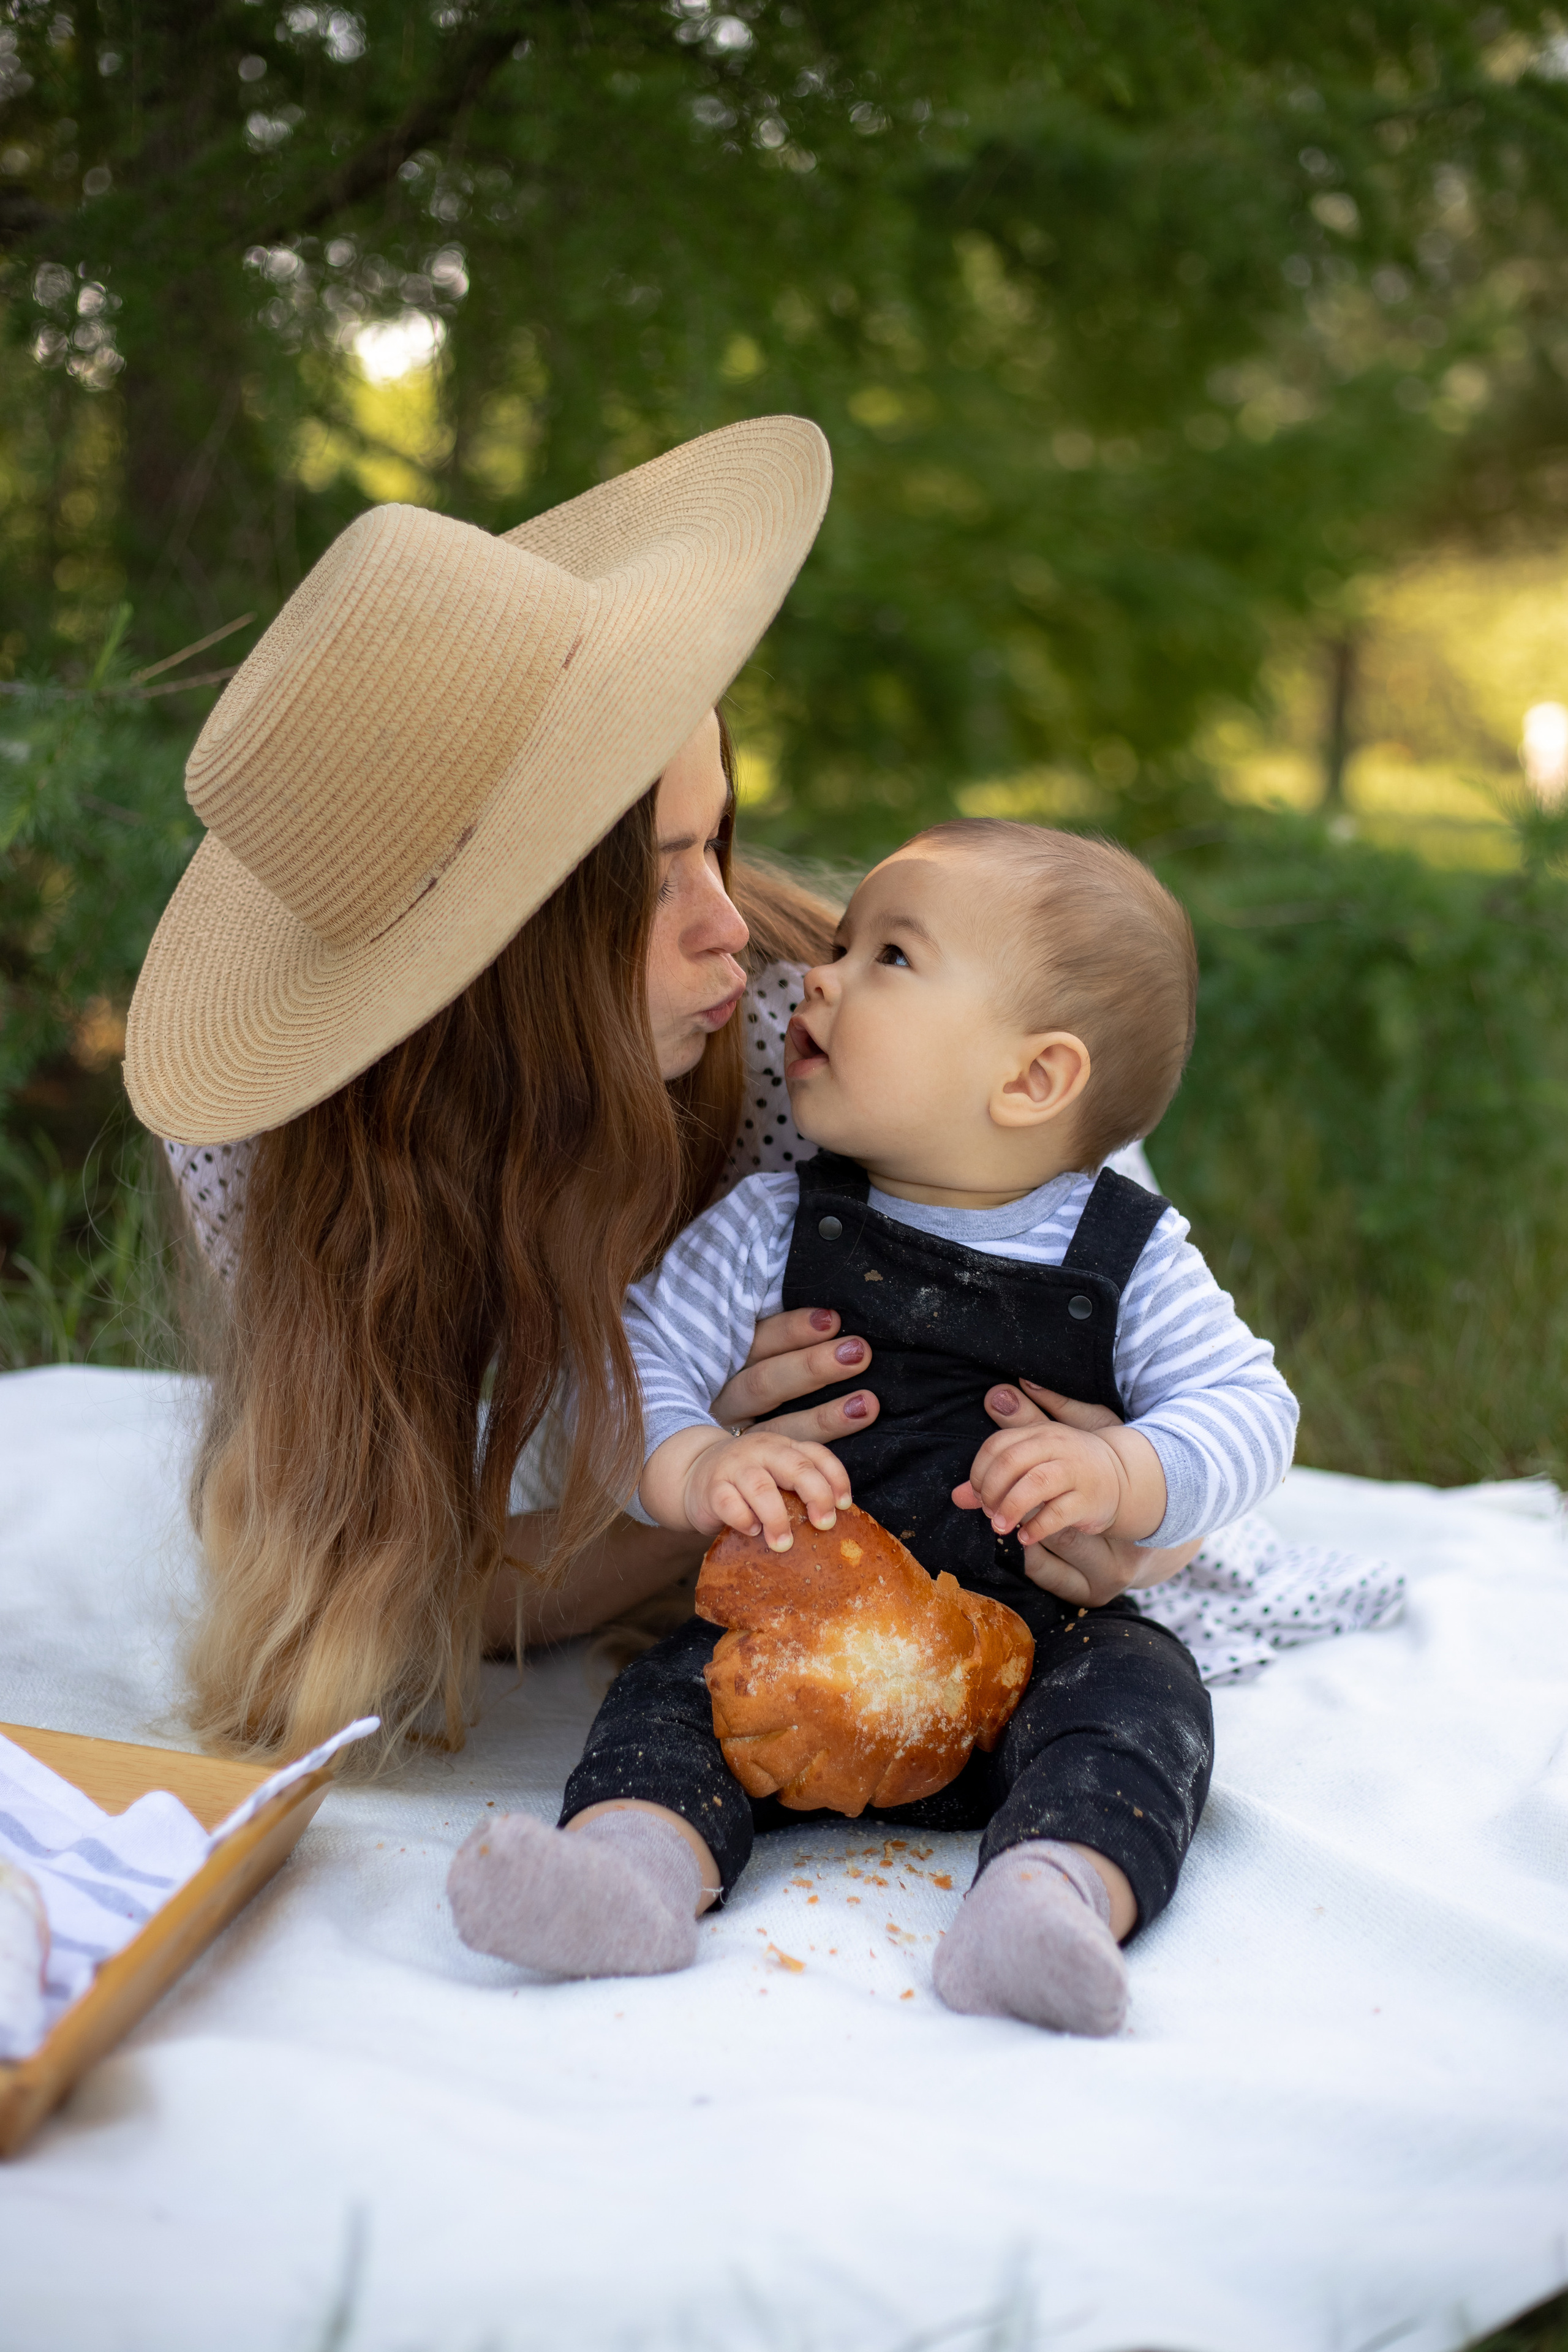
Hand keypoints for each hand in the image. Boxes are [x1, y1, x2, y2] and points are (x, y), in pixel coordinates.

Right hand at [677, 1428, 849, 1551]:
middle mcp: (762, 1451)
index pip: (817, 1455)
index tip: (844, 1506)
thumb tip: (834, 1526)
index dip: (836, 1478)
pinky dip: (745, 1521)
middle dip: (816, 1496)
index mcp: (784, 1447)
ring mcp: (735, 1467)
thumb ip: (798, 1490)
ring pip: (762, 1488)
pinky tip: (752, 1532)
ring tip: (784, 1543)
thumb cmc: (746, 1484)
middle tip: (824, 1525)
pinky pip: (730, 1504)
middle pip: (796, 1467)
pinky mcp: (711, 1488)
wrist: (692, 1473)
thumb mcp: (775, 1477)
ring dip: (778, 1519)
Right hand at [710, 1307, 880, 1446]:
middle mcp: (725, 1399)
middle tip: (858, 1352)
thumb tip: (832, 1315)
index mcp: (725, 1360)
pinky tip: (845, 1454)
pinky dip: (817, 1452)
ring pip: (776, 1428)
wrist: (706, 1454)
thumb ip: (780, 1335)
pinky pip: (784, 1461)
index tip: (832, 1320)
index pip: (758, 1340)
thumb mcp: (755, 1351)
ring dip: (823, 1417)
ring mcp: (735, 1435)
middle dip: (811, 1367)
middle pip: (763, 1383)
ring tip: (867, 1404)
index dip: (791, 1329)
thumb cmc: (753, 1376)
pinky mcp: (749, 1464)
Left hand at [952, 1412, 1131, 1548]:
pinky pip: (1058, 1513)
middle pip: (1011, 1461)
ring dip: (1010, 1508)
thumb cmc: (1067, 1468)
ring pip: (1034, 1483)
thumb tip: (957, 1496)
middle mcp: (1057, 1446)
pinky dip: (1036, 1528)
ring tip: (1000, 1527)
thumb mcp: (1033, 1460)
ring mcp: (1075, 1471)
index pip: (997, 1445)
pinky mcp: (1090, 1499)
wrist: (1121, 1477)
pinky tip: (1026, 1537)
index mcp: (1038, 1433)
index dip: (979, 1472)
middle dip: (991, 1490)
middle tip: (988, 1512)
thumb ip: (994, 1474)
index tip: (978, 1494)